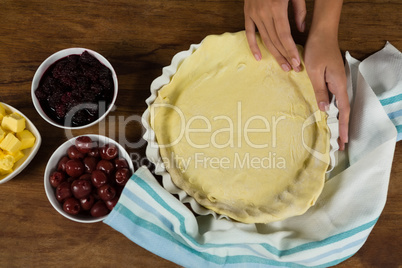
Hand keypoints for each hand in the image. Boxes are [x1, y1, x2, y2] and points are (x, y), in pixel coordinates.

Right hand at [244, 0, 306, 71]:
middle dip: (285, 56)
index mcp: (277, 7)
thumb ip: (299, 10)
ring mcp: (254, 14)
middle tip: (293, 69)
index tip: (297, 62)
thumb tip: (300, 30)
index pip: (284, 35)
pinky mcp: (247, 14)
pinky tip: (258, 58)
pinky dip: (253, 46)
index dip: (290, 50)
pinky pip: (249, 33)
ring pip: (265, 40)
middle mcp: (264, 13)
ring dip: (274, 55)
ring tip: (283, 66)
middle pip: (275, 41)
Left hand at [304, 34, 349, 149]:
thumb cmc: (317, 51)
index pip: (343, 110)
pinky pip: (335, 98)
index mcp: (339, 85)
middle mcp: (341, 85)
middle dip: (343, 128)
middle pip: (344, 111)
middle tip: (341, 145)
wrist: (322, 34)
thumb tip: (325, 110)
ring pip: (340, 105)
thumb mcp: (315, 73)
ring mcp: (337, 82)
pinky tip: (329, 115)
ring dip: (339, 120)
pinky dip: (334, 110)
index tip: (343, 141)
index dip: (344, 127)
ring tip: (337, 135)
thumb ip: (320, 91)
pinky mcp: (332, 79)